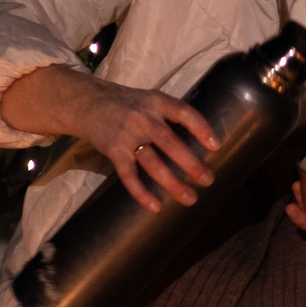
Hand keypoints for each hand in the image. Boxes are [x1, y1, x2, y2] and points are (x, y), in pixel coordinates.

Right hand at [1, 64, 221, 211]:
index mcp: (156, 102)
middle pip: (169, 142)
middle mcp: (142, 118)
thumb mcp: (152, 100)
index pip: (183, 112)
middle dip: (190, 163)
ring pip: (152, 163)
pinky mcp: (113, 150)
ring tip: (190, 198)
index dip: (201, 128)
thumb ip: (172, 115)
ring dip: (172, 183)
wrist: (89, 103)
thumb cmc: (129, 105)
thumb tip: (205, 139)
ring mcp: (126, 135)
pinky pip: (128, 175)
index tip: (216, 146)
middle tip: (208, 180)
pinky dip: (141, 192)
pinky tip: (155, 206)